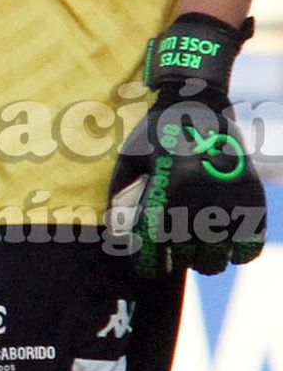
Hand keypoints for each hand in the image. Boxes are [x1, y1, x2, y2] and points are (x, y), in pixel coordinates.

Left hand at [107, 13, 265, 276]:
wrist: (199, 102)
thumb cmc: (156, 132)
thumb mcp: (130, 159)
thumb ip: (120, 198)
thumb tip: (118, 239)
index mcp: (169, 189)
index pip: (157, 248)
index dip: (150, 265)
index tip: (149, 269)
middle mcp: (201, 198)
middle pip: (191, 260)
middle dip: (181, 261)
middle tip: (178, 252)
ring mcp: (230, 200)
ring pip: (220, 259)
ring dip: (208, 259)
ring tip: (202, 249)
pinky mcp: (251, 197)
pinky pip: (250, 244)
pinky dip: (240, 250)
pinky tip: (229, 243)